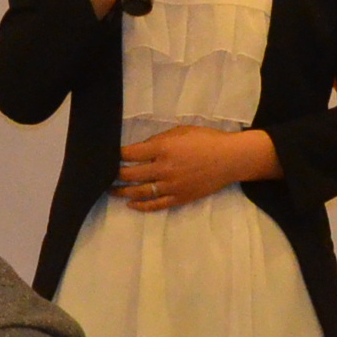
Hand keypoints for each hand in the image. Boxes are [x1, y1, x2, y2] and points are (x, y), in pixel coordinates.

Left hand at [116, 124, 268, 209]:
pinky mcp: (179, 198)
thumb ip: (158, 140)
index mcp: (163, 148)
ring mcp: (171, 186)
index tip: (108, 156)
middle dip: (114, 174)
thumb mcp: (180, 131)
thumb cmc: (206, 140)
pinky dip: (141, 205)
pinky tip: (131, 203)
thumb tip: (139, 149)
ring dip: (122, 191)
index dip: (116, 155)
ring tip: (111, 190)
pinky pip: (155, 205)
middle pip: (130, 174)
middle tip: (105, 174)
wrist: (231, 159)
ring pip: (139, 192)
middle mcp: (164, 169)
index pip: (130, 154)